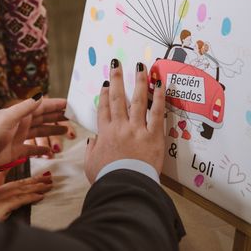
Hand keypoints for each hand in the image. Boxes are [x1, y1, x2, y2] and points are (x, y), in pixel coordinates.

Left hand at [0, 96, 67, 168]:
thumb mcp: (8, 117)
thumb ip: (25, 107)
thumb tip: (41, 95)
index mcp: (21, 113)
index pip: (43, 107)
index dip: (56, 105)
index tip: (70, 104)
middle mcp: (22, 123)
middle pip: (44, 118)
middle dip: (58, 117)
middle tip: (73, 118)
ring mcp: (20, 136)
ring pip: (41, 132)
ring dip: (54, 131)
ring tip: (67, 133)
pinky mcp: (18, 150)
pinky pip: (34, 149)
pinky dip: (42, 149)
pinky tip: (51, 151)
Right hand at [0, 170, 52, 221]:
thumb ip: (1, 202)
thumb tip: (15, 200)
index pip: (5, 178)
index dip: (18, 172)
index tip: (28, 165)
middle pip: (18, 183)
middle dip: (35, 180)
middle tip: (49, 177)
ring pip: (21, 190)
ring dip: (37, 188)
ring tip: (49, 186)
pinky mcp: (1, 206)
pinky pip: (19, 200)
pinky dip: (31, 198)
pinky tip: (40, 196)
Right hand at [84, 60, 165, 182]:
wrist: (125, 187)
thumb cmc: (107, 178)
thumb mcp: (91, 165)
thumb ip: (92, 149)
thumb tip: (93, 140)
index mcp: (105, 133)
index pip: (104, 108)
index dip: (105, 94)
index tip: (107, 83)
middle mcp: (120, 126)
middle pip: (118, 98)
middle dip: (118, 79)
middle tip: (117, 63)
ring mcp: (137, 129)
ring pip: (137, 100)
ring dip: (139, 81)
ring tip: (140, 66)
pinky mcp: (153, 135)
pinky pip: (157, 112)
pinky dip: (159, 97)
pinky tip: (159, 83)